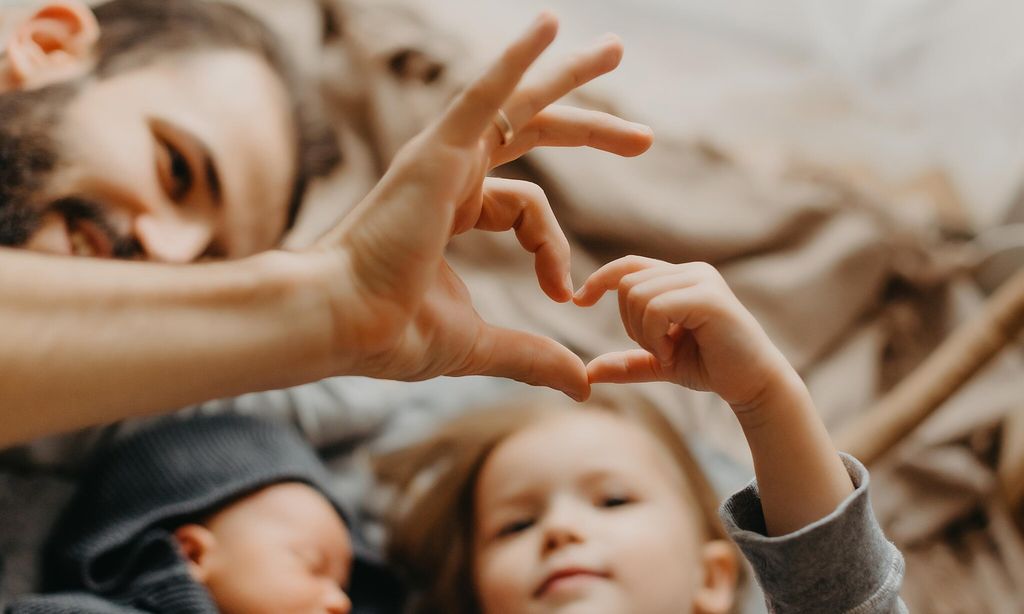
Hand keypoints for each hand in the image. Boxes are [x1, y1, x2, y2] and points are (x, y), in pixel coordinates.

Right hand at [312, 14, 652, 400]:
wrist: (345, 324)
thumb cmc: (392, 333)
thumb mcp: (482, 343)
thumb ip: (534, 355)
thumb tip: (583, 383)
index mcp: (454, 210)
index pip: (527, 209)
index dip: (553, 250)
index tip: (563, 293)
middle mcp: (451, 174)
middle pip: (530, 134)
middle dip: (587, 128)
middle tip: (643, 136)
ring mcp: (443, 158)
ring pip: (516, 103)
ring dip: (566, 75)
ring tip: (614, 48)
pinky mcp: (438, 151)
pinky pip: (484, 93)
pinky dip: (516, 58)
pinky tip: (552, 25)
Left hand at [575, 256, 797, 411]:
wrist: (753, 385)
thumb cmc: (711, 369)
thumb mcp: (660, 363)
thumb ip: (627, 363)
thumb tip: (588, 373)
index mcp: (679, 278)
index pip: (628, 265)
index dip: (599, 279)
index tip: (579, 301)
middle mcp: (691, 271)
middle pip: (627, 284)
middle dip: (629, 324)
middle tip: (657, 350)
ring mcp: (701, 280)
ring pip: (637, 295)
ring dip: (643, 333)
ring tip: (668, 351)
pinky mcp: (709, 297)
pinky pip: (656, 307)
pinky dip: (654, 336)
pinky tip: (672, 352)